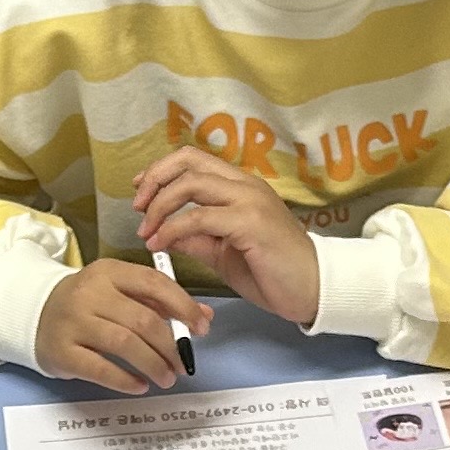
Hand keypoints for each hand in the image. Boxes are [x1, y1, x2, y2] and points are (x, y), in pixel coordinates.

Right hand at [37, 258, 203, 393]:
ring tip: (166, 378)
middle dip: (170, 346)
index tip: (201, 328)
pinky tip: (140, 385)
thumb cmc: (86, 305)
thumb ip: (160, 302)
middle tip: (182, 364)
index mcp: (108, 272)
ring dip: (153, 364)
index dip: (183, 307)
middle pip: (142, 320)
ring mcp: (73, 322)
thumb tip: (203, 317)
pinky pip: (100, 368)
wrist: (32, 314)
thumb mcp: (119, 292)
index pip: (154, 284)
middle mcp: (89, 293)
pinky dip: (125, 380)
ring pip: (124, 344)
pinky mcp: (62, 351)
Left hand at [131, 147, 322, 322]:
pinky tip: (161, 244)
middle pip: (188, 163)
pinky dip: (173, 229)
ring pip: (191, 184)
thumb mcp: (225, 252)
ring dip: (159, 207)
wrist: (313, 289)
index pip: (193, 160)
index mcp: (240, 187)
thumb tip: (165, 233)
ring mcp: (249, 200)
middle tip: (137, 210)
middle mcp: (245, 185)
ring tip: (146, 232)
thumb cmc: (273, 272)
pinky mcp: (250, 222)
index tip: (140, 192)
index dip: (161, 170)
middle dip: (154, 181)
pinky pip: (199, 218)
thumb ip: (197, 238)